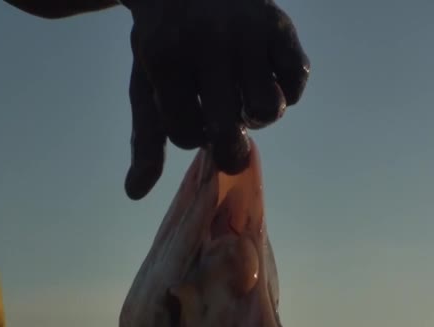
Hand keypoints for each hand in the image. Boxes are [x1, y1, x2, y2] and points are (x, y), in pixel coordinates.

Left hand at [123, 0, 309, 199]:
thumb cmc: (165, 44)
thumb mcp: (146, 85)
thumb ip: (145, 139)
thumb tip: (135, 193)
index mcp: (165, 59)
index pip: (186, 134)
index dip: (191, 135)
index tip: (192, 116)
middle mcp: (208, 43)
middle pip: (229, 130)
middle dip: (230, 148)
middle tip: (229, 138)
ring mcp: (248, 32)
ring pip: (269, 109)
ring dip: (258, 117)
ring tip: (244, 100)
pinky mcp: (280, 25)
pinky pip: (298, 81)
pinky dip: (287, 90)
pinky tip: (265, 77)